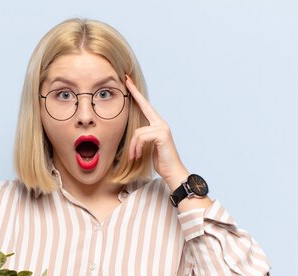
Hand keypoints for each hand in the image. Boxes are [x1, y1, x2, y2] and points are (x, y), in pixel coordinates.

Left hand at [125, 75, 187, 190]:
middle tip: (125, 80)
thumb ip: (142, 138)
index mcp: (157, 125)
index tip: (129, 82)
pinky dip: (136, 148)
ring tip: (133, 156)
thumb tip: (133, 135)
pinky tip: (137, 156)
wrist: (172, 172)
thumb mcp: (147, 147)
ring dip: (132, 146)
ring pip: (138, 132)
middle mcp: (161, 123)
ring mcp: (162, 128)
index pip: (145, 106)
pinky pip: (141, 138)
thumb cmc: (160, 161)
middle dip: (134, 93)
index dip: (137, 94)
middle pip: (144, 106)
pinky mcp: (161, 134)